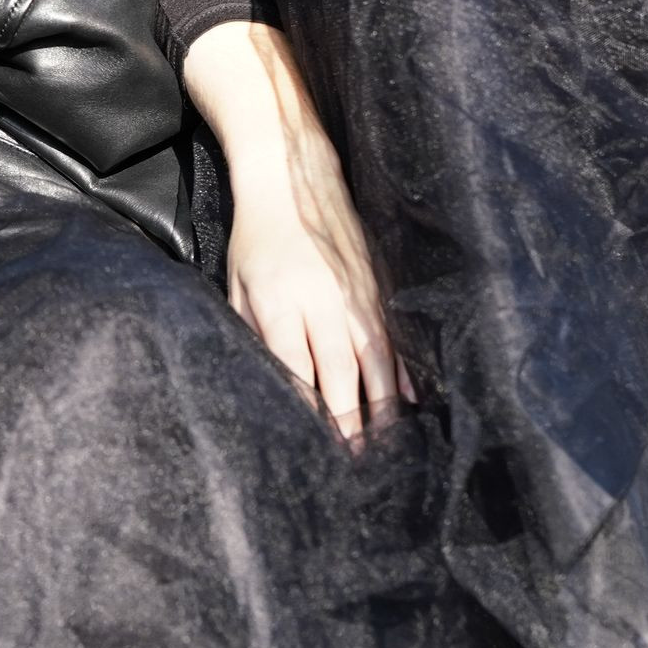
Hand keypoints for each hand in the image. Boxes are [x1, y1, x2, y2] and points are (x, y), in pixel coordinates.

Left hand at [179, 24, 412, 445]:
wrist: (290, 178)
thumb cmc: (255, 239)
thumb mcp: (235, 286)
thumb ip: (251, 335)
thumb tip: (268, 385)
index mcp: (281, 305)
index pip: (297, 376)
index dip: (308, 419)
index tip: (314, 455)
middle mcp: (324, 305)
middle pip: (342, 379)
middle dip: (349, 428)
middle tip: (355, 469)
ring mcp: (357, 297)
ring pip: (376, 364)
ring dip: (383, 411)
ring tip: (387, 449)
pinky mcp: (377, 288)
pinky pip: (394, 339)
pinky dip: (402, 373)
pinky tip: (411, 402)